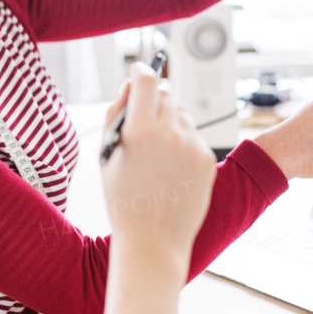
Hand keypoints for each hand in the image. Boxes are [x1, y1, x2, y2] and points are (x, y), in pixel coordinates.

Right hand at [101, 62, 216, 259]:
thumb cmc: (123, 199)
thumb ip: (116, 114)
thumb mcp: (107, 155)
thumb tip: (129, 87)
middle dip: (153, 101)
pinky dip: (182, 144)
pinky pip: (193, 136)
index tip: (138, 72)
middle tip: (142, 123)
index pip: (145, 79)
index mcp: (139, 131)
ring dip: (169, 122)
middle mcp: (168, 133)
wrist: (153, 241)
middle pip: (164, 93)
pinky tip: (171, 169)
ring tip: (156, 155)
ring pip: (181, 114)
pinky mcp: (206, 159)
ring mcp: (191, 146)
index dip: (140, 72)